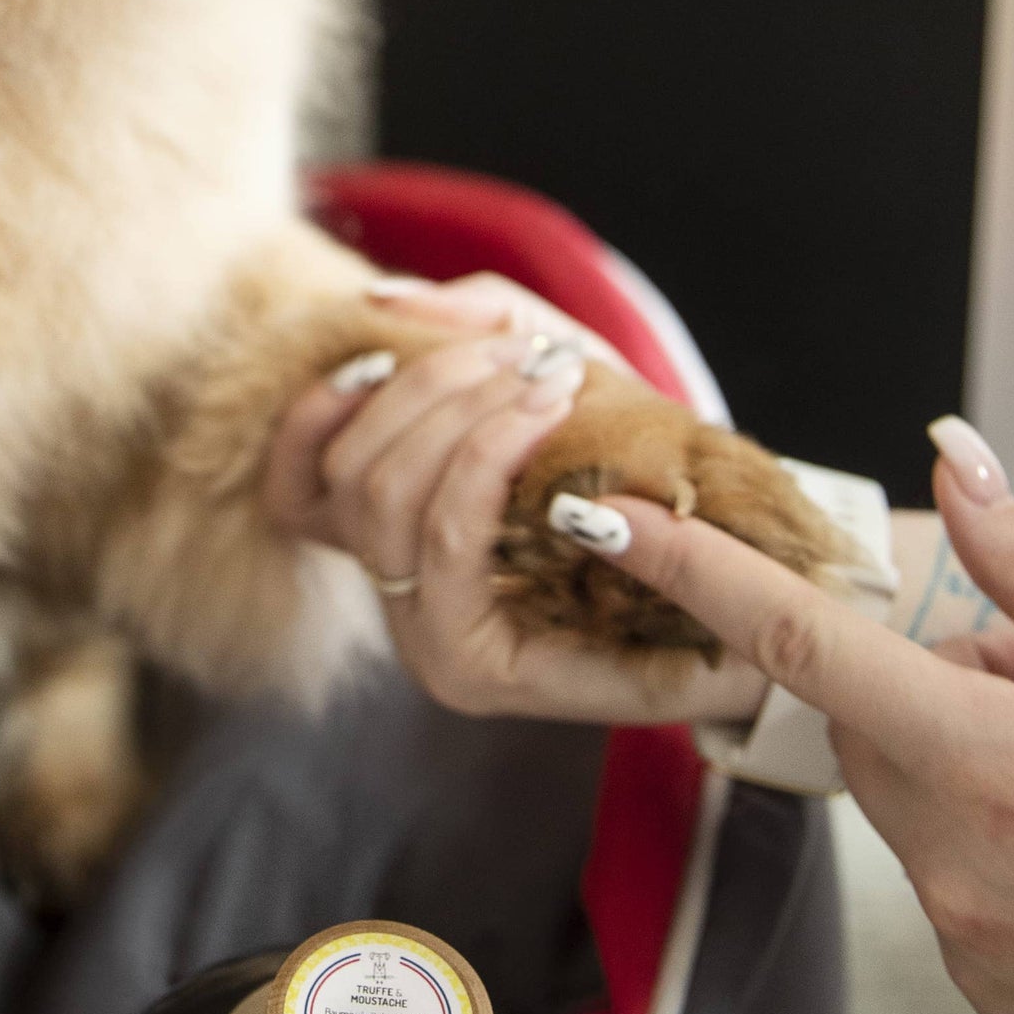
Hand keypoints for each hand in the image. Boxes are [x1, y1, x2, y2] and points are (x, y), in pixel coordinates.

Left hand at [264, 298, 766, 726]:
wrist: (705, 606)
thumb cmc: (704, 581)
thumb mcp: (690, 552)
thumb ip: (635, 515)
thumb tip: (567, 489)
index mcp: (479, 665)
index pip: (448, 541)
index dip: (492, 448)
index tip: (563, 384)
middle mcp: (414, 636)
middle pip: (383, 496)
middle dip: (458, 402)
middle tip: (541, 355)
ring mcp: (387, 586)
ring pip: (349, 470)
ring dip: (422, 386)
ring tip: (506, 348)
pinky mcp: (374, 535)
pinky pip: (309, 468)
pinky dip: (335, 404)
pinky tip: (387, 354)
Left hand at [590, 418, 1013, 1013]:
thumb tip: (950, 462)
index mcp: (986, 767)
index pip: (796, 642)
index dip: (693, 571)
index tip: (600, 520)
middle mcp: (956, 873)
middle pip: (878, 732)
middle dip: (940, 689)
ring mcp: (978, 961)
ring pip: (925, 817)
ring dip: (980, 776)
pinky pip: (968, 904)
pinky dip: (1013, 864)